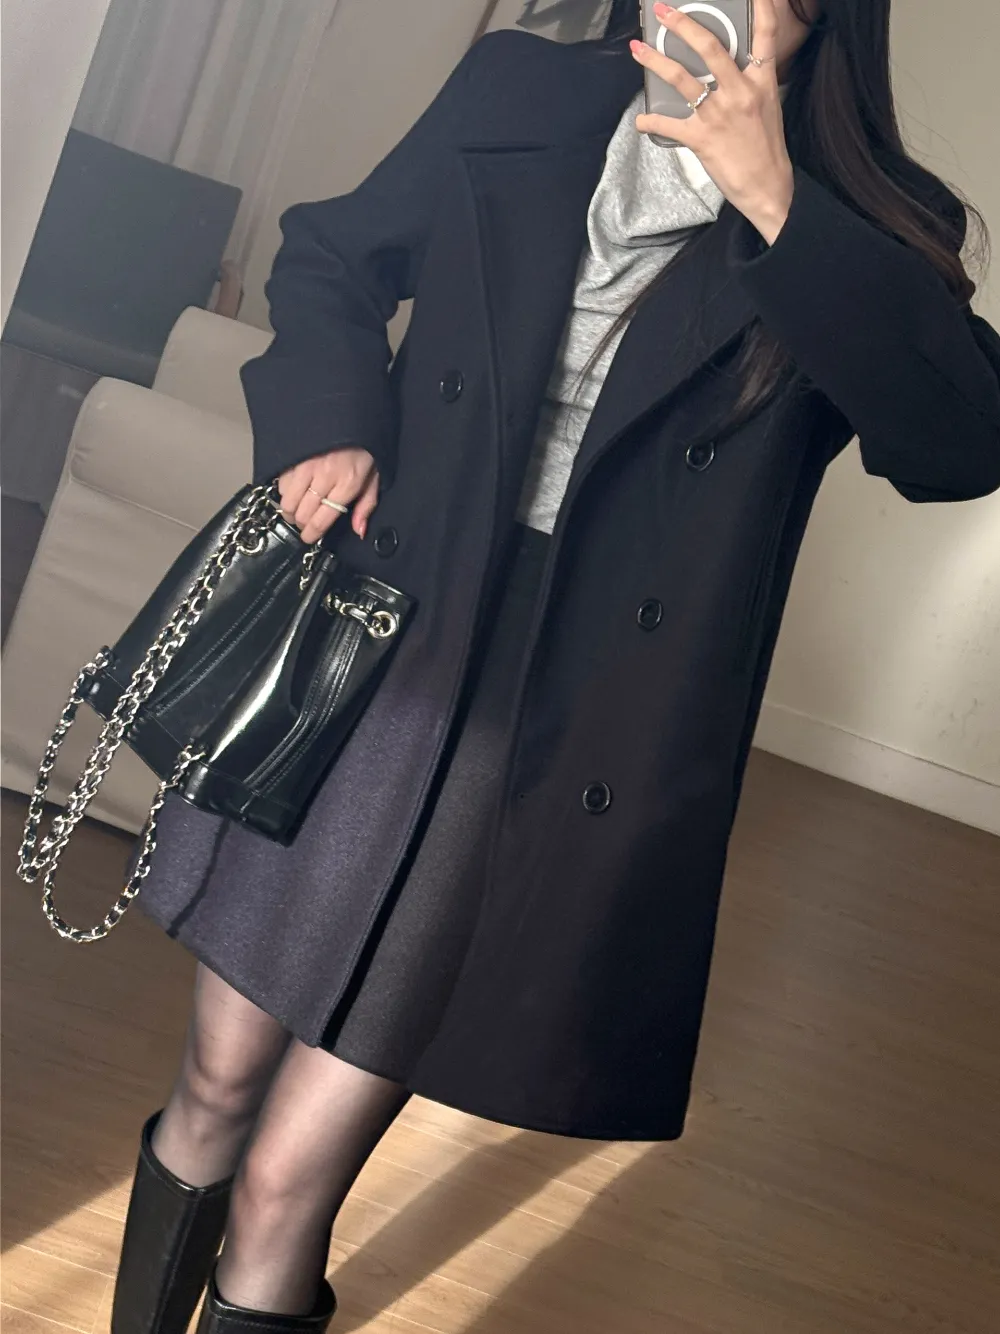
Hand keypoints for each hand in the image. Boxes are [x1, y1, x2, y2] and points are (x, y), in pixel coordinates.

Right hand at [279, 447, 379, 544]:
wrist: (350, 415)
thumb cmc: (363, 449)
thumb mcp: (374, 477)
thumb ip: (366, 505)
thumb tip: (359, 531)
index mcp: (347, 484)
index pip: (321, 520)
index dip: (312, 534)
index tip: (309, 537)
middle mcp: (325, 476)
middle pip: (302, 515)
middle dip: (302, 525)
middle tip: (305, 525)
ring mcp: (306, 466)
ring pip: (287, 502)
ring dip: (290, 512)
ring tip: (297, 511)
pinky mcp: (293, 457)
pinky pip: (280, 485)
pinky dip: (284, 493)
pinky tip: (294, 492)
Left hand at [631, 0, 793, 244]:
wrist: (767, 187)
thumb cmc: (765, 148)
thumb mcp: (766, 106)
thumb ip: (746, 82)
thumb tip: (722, 68)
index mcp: (761, 81)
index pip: (764, 34)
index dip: (762, 5)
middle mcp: (740, 92)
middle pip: (710, 48)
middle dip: (683, 25)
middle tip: (664, 11)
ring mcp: (719, 114)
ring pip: (682, 78)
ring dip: (655, 62)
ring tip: (638, 49)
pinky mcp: (702, 139)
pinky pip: (669, 125)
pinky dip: (651, 123)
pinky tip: (642, 121)